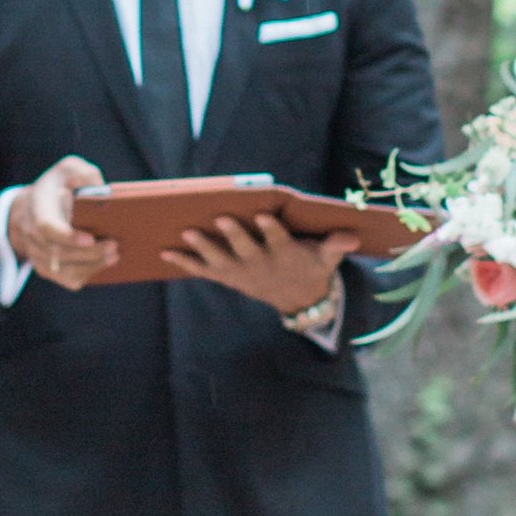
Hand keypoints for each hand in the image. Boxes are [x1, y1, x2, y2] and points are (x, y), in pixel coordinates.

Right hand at [7, 155, 121, 291]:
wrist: (33, 207)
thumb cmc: (58, 185)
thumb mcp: (68, 169)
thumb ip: (84, 174)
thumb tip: (101, 191)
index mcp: (36, 209)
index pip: (46, 228)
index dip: (67, 236)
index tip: (90, 237)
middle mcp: (32, 236)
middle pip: (59, 253)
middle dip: (89, 252)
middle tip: (113, 246)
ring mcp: (38, 255)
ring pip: (64, 270)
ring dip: (91, 265)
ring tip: (114, 255)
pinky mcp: (48, 269)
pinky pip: (68, 279)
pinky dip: (88, 273)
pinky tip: (104, 263)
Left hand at [163, 212, 359, 314]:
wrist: (298, 300)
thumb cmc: (311, 266)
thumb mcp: (327, 258)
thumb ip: (336, 245)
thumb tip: (351, 236)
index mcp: (285, 255)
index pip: (279, 241)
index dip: (272, 230)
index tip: (266, 216)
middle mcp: (260, 264)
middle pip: (246, 249)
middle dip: (234, 235)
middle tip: (222, 219)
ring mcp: (241, 272)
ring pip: (220, 260)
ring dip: (203, 247)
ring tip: (186, 232)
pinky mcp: (227, 277)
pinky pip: (203, 271)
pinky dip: (184, 263)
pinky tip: (164, 252)